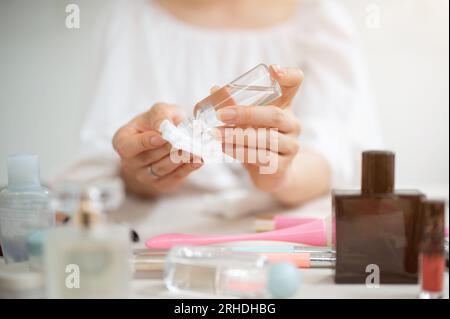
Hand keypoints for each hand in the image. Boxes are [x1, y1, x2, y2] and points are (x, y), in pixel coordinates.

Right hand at [112, 103, 202, 195]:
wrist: (170, 136)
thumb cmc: (159, 121)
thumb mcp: (159, 111)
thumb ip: (160, 115)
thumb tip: (162, 127)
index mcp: (122, 141)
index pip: (127, 146)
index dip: (144, 142)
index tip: (162, 137)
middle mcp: (130, 162)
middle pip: (148, 157)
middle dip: (168, 149)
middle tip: (185, 141)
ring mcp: (145, 176)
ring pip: (162, 169)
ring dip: (180, 159)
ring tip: (195, 149)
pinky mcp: (161, 184)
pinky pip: (174, 178)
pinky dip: (188, 169)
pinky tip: (198, 160)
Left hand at [216, 65, 303, 191]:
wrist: (270, 174)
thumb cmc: (256, 139)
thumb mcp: (246, 120)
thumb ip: (233, 105)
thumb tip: (214, 90)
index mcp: (285, 106)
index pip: (295, 83)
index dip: (287, 75)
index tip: (273, 69)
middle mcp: (292, 124)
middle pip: (274, 115)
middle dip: (245, 114)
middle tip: (221, 114)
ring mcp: (291, 146)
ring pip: (266, 139)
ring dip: (238, 136)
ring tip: (216, 134)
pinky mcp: (283, 166)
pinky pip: (262, 158)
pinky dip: (240, 152)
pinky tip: (225, 148)